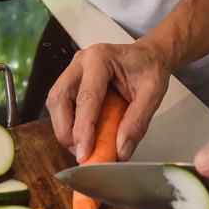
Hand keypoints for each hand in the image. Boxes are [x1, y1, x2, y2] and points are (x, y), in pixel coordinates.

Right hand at [46, 41, 172, 162]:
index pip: (86, 97)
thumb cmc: (150, 68)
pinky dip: (69, 124)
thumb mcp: (152, 94)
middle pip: (59, 98)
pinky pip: (62, 104)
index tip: (85, 153)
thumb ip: (137, 123)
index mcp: (101, 58)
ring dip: (64, 129)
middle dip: (66, 130)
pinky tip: (83, 136)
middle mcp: (81, 61)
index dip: (83, 128)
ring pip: (55, 102)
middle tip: (81, 153)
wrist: (149, 55)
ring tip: (84, 147)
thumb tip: (121, 151)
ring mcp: (74, 70)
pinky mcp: (72, 81)